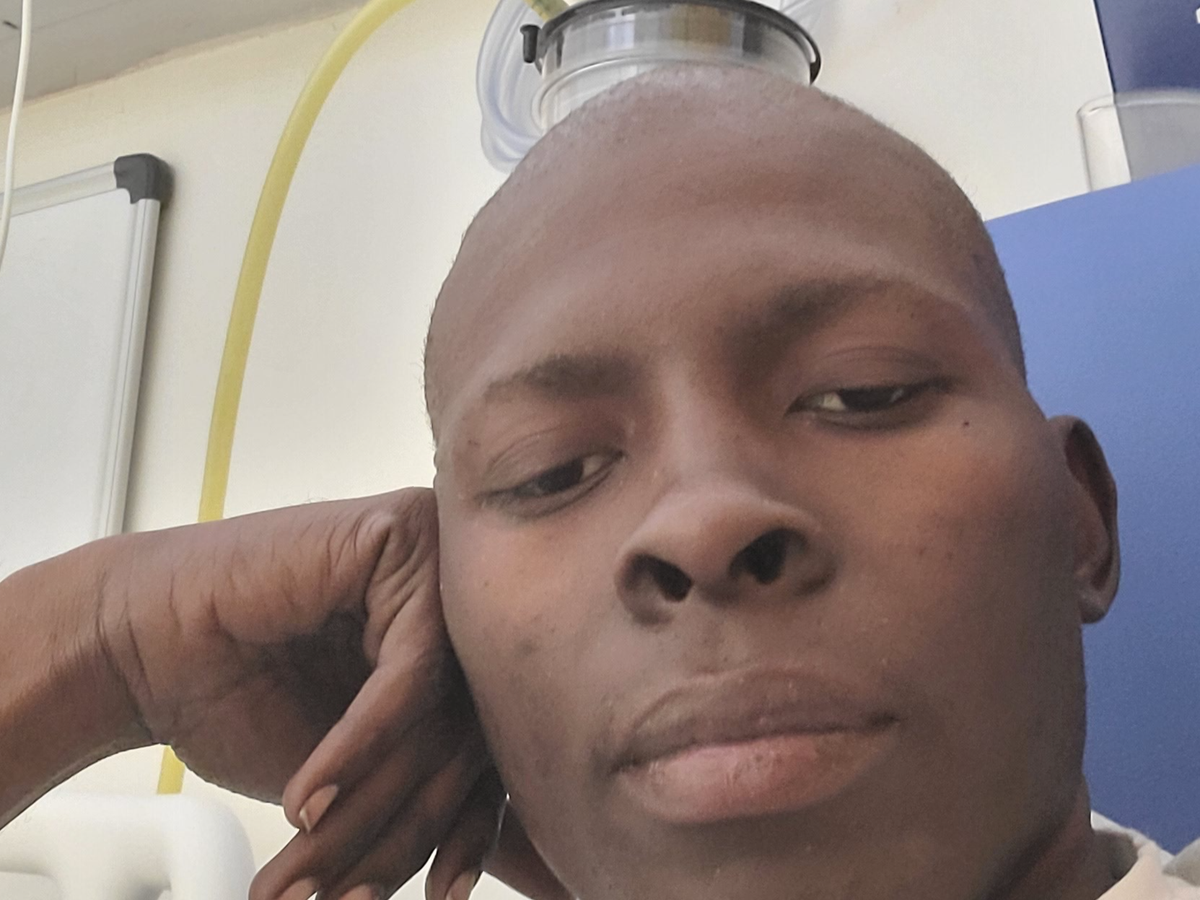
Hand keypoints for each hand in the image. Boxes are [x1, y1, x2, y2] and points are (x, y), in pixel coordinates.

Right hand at [92, 490, 467, 895]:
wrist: (140, 647)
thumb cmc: (241, 700)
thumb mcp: (353, 774)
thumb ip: (420, 795)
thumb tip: (497, 867)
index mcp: (462, 653)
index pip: (487, 754)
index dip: (463, 837)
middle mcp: (463, 602)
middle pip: (463, 736)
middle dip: (399, 832)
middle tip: (347, 898)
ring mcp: (438, 561)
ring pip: (440, 713)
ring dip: (369, 804)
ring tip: (312, 868)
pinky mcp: (400, 536)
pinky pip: (409, 670)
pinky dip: (357, 747)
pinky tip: (304, 801)